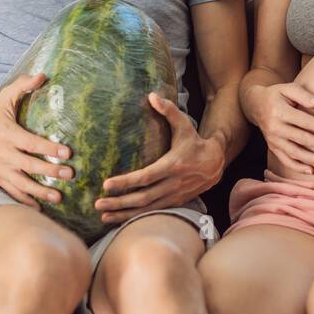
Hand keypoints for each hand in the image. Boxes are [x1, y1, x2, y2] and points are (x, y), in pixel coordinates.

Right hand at [0, 72, 72, 208]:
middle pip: (29, 165)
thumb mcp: (5, 97)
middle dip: (49, 171)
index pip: (31, 143)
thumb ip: (23, 85)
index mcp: (7, 134)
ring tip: (58, 197)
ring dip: (40, 191)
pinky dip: (25, 201)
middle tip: (69, 174)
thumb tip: (43, 75)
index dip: (49, 148)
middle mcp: (3, 154)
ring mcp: (0, 169)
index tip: (67, 152)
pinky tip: (40, 208)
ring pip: (21, 184)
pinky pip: (12, 192)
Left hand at [93, 92, 224, 225]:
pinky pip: (152, 213)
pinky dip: (135, 217)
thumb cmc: (195, 142)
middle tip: (98, 203)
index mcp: (173, 165)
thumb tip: (152, 95)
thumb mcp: (184, 125)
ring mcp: (174, 196)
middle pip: (143, 197)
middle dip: (119, 202)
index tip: (107, 184)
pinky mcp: (174, 202)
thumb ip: (168, 111)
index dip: (126, 182)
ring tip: (103, 215)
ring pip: (146, 209)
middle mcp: (173, 184)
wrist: (216, 163)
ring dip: (124, 214)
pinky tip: (119, 219)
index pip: (146, 176)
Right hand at [246, 81, 313, 176]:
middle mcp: (275, 127)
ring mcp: (273, 140)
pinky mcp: (272, 147)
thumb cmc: (277, 95)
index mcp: (279, 111)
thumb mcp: (288, 89)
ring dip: (311, 159)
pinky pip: (285, 160)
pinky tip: (311, 171)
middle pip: (300, 138)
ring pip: (294, 152)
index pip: (303, 121)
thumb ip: (304, 95)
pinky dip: (298, 167)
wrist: (256, 104)